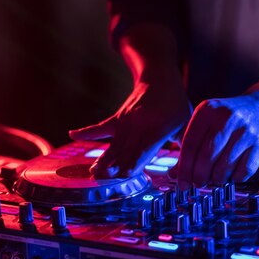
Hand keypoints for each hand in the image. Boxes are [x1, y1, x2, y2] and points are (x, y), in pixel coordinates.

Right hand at [69, 76, 191, 177]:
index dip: (133, 163)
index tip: (124, 174)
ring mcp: (125, 122)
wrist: (159, 78)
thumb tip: (186, 171)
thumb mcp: (186, 123)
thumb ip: (184, 146)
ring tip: (92, 173)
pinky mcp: (117, 118)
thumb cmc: (175, 104)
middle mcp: (138, 126)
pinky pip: (100, 127)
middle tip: (103, 180)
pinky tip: (72, 134)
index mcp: (157, 129)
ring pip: (112, 144)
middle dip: (114, 167)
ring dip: (102, 159)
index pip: (143, 149)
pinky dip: (86, 131)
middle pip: (124, 150)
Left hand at [175, 92, 258, 186]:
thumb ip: (188, 148)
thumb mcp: (204, 126)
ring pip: (225, 166)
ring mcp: (246, 131)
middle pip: (207, 156)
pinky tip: (231, 174)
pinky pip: (244, 171)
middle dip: (199, 175)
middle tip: (197, 183)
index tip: (181, 183)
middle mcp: (227, 118)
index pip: (190, 144)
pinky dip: (234, 178)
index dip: (184, 168)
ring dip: (216, 178)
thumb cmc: (225, 121)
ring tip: (214, 178)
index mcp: (207, 110)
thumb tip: (174, 175)